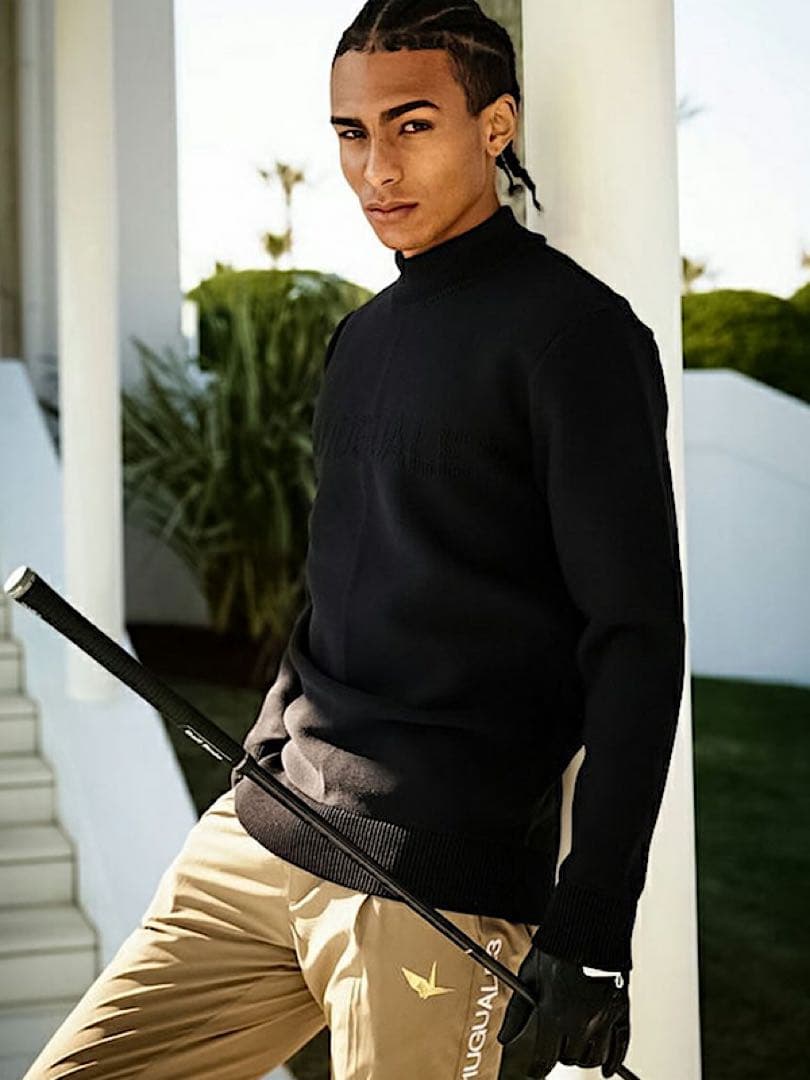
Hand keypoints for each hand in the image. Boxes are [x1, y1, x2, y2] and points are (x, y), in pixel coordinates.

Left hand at [496, 942, 630, 1077]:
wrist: (587, 929)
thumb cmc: (557, 948)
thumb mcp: (529, 977)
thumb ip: (517, 1012)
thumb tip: (505, 1037)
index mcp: (555, 1014)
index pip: (545, 1057)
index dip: (538, 1066)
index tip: (536, 1069)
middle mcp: (581, 1022)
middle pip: (570, 1058)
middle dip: (561, 1053)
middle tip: (556, 1043)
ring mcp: (603, 1019)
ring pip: (594, 1057)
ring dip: (583, 1055)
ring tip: (576, 1045)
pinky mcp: (621, 1011)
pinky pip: (620, 1047)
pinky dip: (613, 1059)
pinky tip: (607, 1067)